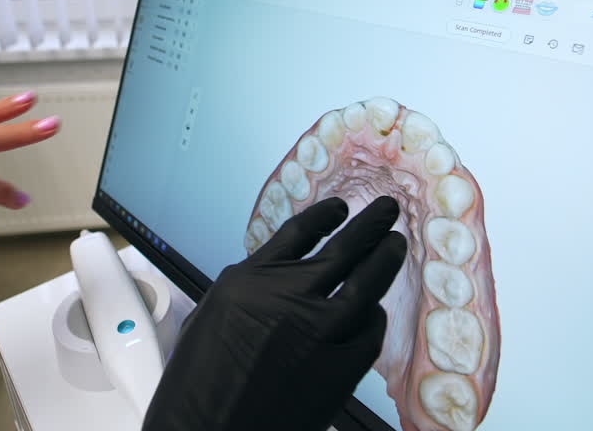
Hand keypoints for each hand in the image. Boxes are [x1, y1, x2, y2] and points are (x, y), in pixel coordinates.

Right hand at [144, 196, 406, 430]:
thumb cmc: (197, 384)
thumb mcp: (212, 316)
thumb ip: (251, 289)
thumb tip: (282, 275)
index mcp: (250, 281)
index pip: (299, 233)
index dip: (325, 216)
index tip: (341, 207)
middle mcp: (288, 297)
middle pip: (344, 247)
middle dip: (371, 224)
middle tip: (388, 210)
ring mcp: (319, 331)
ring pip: (367, 283)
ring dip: (385, 260)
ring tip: (395, 247)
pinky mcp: (339, 368)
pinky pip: (370, 332)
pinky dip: (374, 318)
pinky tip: (375, 312)